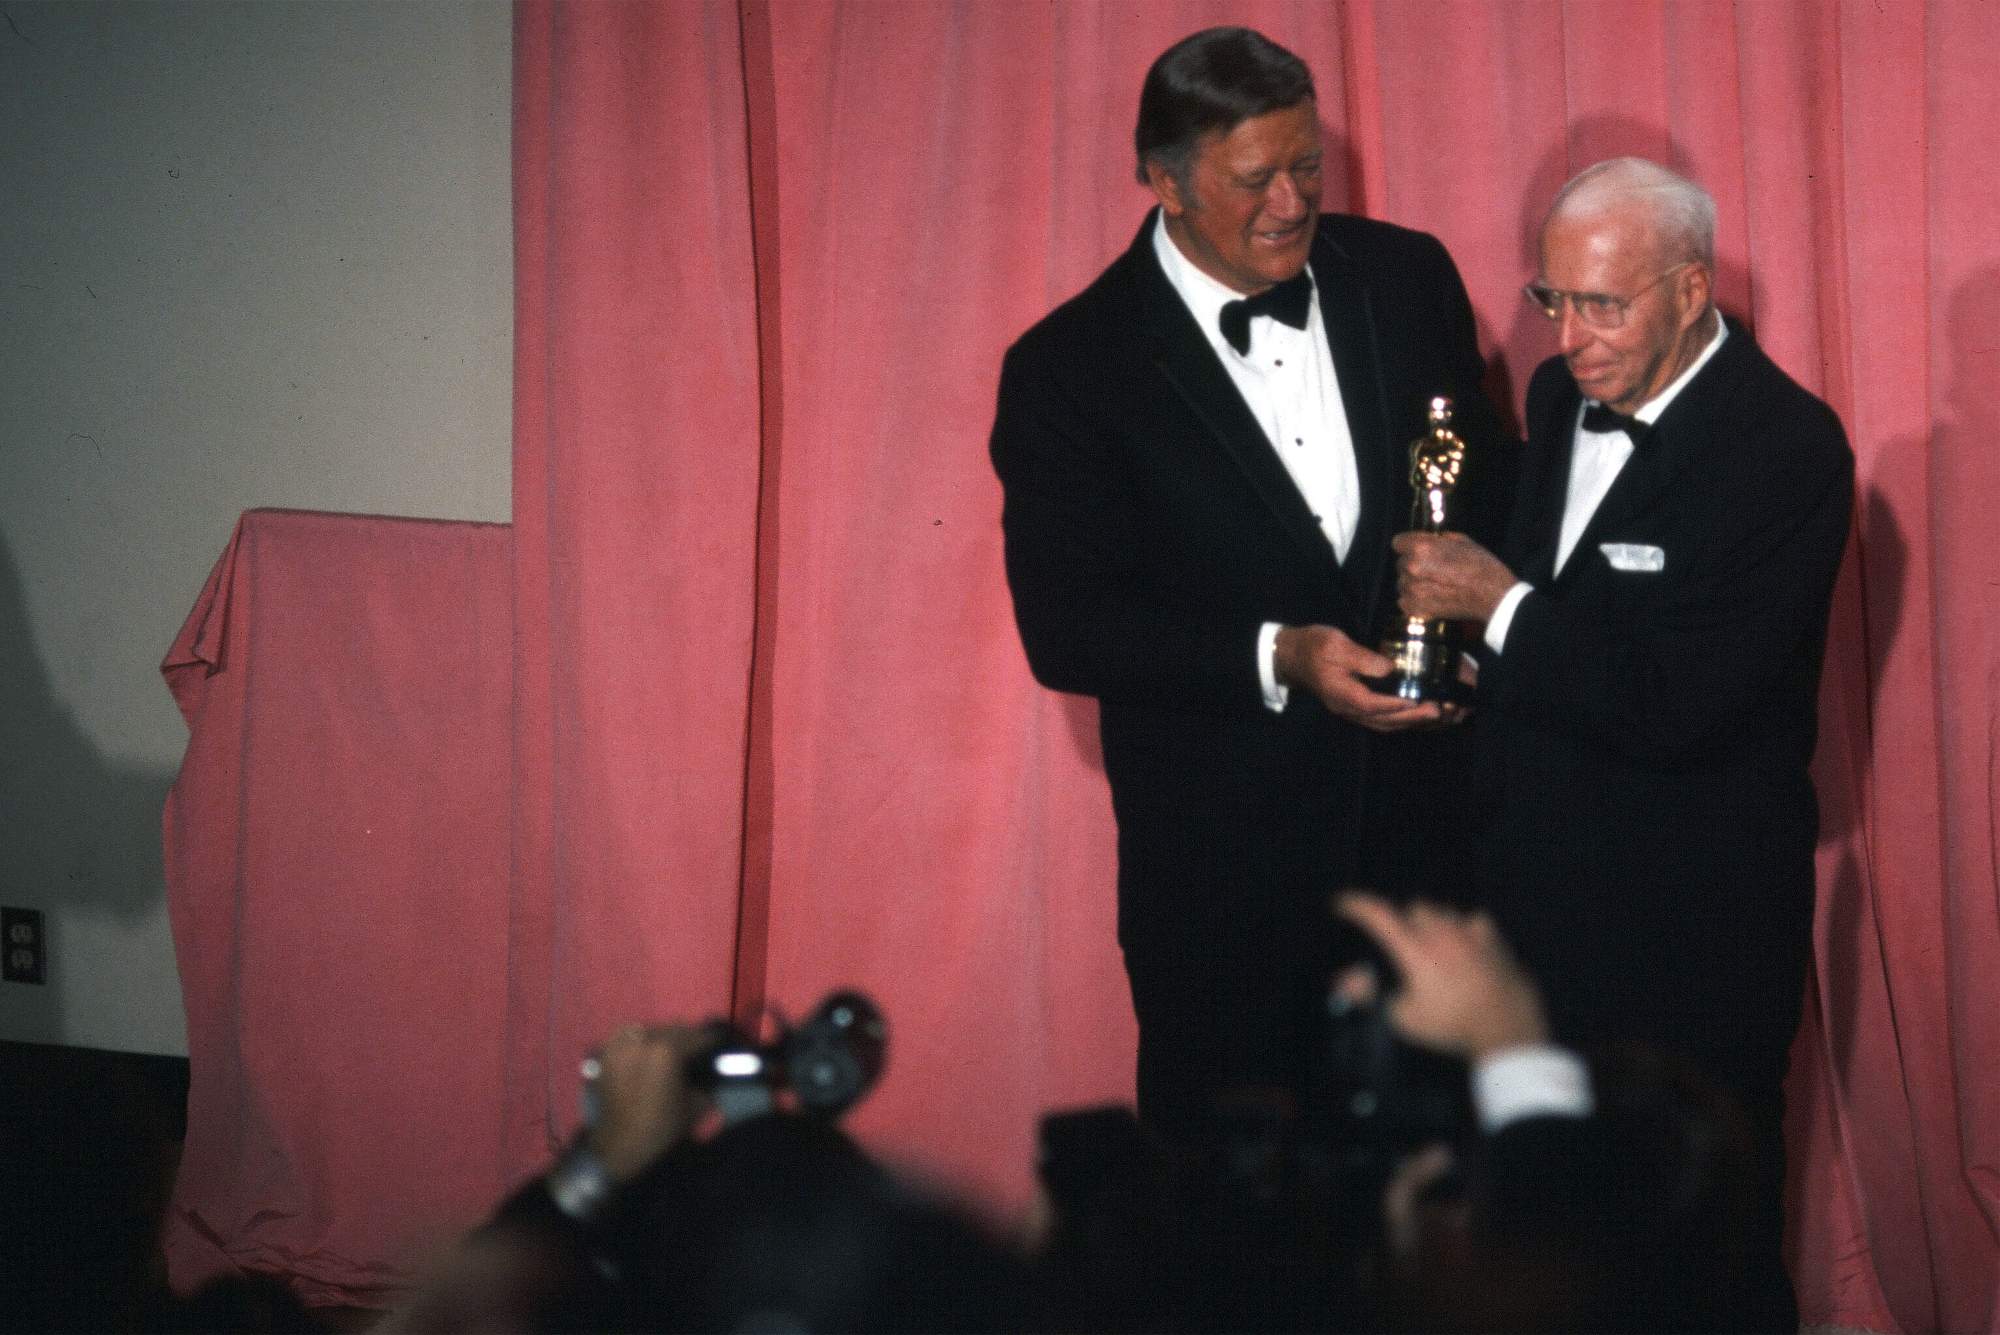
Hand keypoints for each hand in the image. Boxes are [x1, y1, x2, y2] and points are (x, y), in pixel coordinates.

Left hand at [584, 1023, 713, 1181]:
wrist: (620, 1147)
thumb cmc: (662, 1128)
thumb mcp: (696, 1106)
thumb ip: (706, 1082)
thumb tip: (711, 1071)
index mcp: (667, 1052)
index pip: (696, 1037)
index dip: (710, 1041)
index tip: (717, 1044)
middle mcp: (642, 1041)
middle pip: (672, 1029)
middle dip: (686, 1037)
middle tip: (695, 1046)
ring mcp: (620, 1046)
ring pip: (647, 1029)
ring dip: (660, 1036)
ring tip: (668, 1048)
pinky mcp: (605, 1055)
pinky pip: (624, 1037)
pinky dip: (636, 1040)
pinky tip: (643, 1049)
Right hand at [1273, 624, 1446, 731]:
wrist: (1291, 656)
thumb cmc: (1312, 646)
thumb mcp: (1334, 644)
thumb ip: (1362, 657)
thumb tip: (1389, 668)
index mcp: (1340, 693)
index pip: (1372, 704)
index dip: (1397, 705)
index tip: (1421, 702)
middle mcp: (1347, 708)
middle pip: (1383, 721)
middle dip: (1413, 718)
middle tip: (1440, 711)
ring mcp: (1350, 711)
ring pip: (1384, 724)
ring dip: (1411, 723)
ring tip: (1437, 716)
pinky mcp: (1355, 708)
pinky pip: (1382, 720)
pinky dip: (1402, 720)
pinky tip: (1418, 716)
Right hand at [1333, 891, 1547, 1059]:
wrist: (1506, 1027)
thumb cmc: (1452, 1025)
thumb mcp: (1404, 1016)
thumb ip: (1372, 995)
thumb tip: (1344, 981)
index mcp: (1414, 949)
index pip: (1379, 915)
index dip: (1357, 906)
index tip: (1343, 903)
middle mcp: (1441, 933)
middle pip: (1413, 908)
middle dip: (1402, 920)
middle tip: (1399, 943)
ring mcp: (1470, 933)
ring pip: (1443, 911)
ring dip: (1432, 922)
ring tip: (1431, 944)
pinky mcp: (1494, 941)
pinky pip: (1474, 920)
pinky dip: (1464, 927)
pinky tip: (1465, 943)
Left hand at [1392, 532, 1515, 623]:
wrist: (1493, 596)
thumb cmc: (1481, 567)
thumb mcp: (1462, 541)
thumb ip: (1438, 540)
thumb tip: (1429, 540)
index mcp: (1422, 548)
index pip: (1398, 542)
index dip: (1408, 544)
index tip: (1415, 548)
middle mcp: (1412, 568)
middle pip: (1401, 563)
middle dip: (1413, 564)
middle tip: (1432, 570)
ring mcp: (1412, 590)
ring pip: (1402, 583)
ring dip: (1414, 583)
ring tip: (1435, 585)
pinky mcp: (1415, 609)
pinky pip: (1404, 602)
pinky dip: (1414, 601)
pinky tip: (1431, 598)